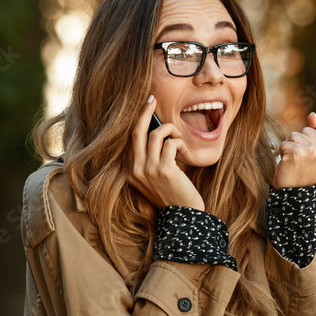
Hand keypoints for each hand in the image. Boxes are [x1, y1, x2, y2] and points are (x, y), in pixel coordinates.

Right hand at [127, 95, 204, 210]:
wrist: (184, 217)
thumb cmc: (172, 194)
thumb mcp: (154, 177)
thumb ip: (150, 158)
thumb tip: (155, 130)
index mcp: (129, 171)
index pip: (130, 140)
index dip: (138, 121)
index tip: (146, 106)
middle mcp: (135, 170)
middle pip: (136, 131)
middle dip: (144, 112)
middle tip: (151, 99)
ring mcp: (148, 170)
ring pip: (156, 134)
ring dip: (171, 131)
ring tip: (179, 140)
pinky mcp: (164, 170)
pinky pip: (171, 144)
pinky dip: (180, 144)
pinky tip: (185, 154)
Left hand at [273, 112, 315, 188]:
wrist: (296, 197)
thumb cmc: (307, 174)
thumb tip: (312, 115)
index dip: (313, 140)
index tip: (313, 158)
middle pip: (307, 130)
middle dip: (302, 143)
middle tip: (303, 162)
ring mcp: (312, 151)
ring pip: (295, 135)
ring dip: (292, 148)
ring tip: (296, 164)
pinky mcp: (296, 153)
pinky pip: (284, 144)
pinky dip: (283, 154)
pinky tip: (288, 166)